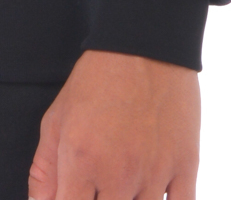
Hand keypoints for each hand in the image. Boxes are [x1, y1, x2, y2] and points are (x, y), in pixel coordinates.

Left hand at [28, 49, 199, 199]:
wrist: (143, 46)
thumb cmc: (96, 80)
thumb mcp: (56, 118)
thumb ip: (44, 170)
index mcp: (81, 161)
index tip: (72, 193)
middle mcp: (118, 174)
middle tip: (97, 187)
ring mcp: (154, 174)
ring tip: (121, 186)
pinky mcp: (185, 167)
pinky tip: (151, 192)